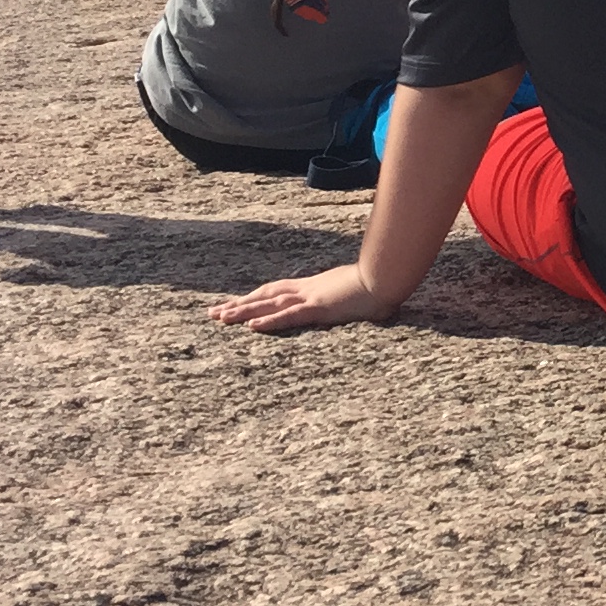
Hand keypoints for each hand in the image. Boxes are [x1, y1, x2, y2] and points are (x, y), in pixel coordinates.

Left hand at [209, 263, 402, 335]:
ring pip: (270, 305)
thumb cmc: (380, 284)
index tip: (235, 303)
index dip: (255, 298)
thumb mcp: (357, 291)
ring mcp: (313, 297)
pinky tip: (251, 327)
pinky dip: (269, 321)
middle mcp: (308, 289)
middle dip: (239, 304)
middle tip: (213, 313)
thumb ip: (348, 295)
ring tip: (220, 318)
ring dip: (243, 312)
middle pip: (266, 296)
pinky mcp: (320, 308)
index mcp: (315, 285)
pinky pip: (289, 316)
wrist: (391, 278)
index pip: (277, 291)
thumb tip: (352, 301)